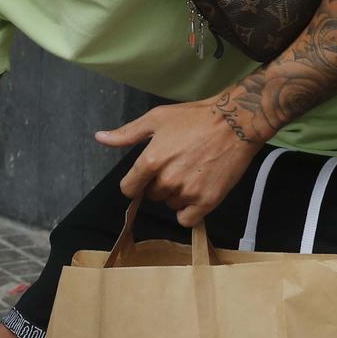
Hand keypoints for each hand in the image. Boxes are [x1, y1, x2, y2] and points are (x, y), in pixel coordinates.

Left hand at [96, 97, 261, 226]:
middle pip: (152, 195)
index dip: (135, 184)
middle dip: (159, 184)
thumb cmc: (194, 118)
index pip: (129, 189)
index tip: (145, 177)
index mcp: (150, 161)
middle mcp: (167, 180)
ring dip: (177, 195)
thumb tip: (100, 138)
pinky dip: (190, 211)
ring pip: (171, 205)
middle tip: (177, 165)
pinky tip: (197, 193)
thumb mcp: (156, 119)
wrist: (236, 122)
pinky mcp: (208, 201)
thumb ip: (127, 134)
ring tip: (192, 173)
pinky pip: (187, 219)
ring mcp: (188, 192)